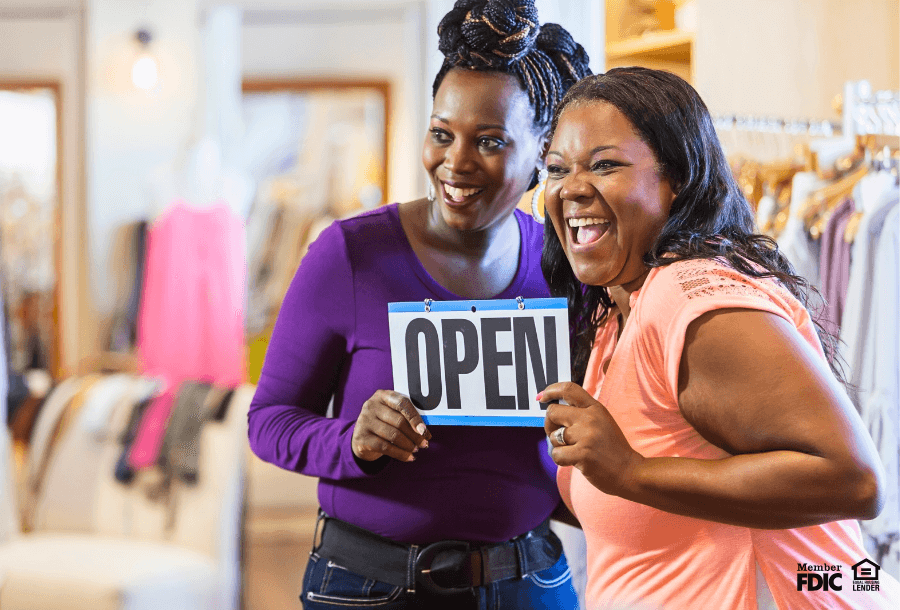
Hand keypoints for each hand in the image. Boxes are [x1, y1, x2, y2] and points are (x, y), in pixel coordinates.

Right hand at [352, 390, 431, 461]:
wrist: (361, 438)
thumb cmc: (384, 424)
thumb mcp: (393, 414)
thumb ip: (406, 417)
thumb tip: (425, 431)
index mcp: (383, 395)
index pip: (402, 403)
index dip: (415, 417)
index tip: (424, 430)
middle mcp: (371, 406)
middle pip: (399, 421)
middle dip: (415, 435)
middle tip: (424, 443)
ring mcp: (364, 421)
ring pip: (393, 435)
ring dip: (408, 445)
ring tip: (416, 450)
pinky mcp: (361, 438)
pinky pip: (385, 447)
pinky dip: (400, 454)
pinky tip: (409, 457)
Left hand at [540, 382, 642, 496]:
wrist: (630, 471)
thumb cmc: (612, 449)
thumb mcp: (601, 421)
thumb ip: (582, 413)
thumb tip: (552, 411)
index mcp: (595, 408)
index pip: (569, 389)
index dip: (551, 390)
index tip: (541, 397)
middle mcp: (590, 418)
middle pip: (553, 412)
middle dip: (549, 425)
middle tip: (557, 435)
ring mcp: (586, 435)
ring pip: (553, 436)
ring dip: (558, 446)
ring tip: (574, 451)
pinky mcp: (582, 454)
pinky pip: (556, 454)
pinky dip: (560, 459)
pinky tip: (574, 461)